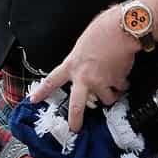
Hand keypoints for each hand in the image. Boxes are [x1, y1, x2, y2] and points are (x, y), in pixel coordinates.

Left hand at [29, 6, 137, 131]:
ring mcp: (101, 82)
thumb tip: (85, 62)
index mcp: (72, 64)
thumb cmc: (103, 29)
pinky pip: (121, 88)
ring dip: (111, 94)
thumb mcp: (83, 43)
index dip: (41, 92)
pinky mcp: (117, 82)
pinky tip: (124, 73)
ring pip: (106, 99)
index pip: (52, 81)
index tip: (34, 100)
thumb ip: (81, 57)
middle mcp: (84, 77)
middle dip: (75, 121)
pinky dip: (123, 83)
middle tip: (75, 128)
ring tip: (114, 85)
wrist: (122, 28)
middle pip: (77, 107)